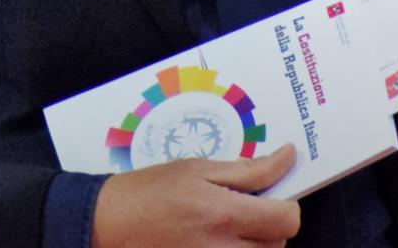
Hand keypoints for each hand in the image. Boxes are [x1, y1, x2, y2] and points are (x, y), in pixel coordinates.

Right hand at [90, 143, 300, 247]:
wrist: (109, 223)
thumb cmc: (151, 190)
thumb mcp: (198, 169)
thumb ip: (248, 170)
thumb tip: (287, 158)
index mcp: (223, 215)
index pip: (286, 220)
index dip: (288, 205)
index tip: (275, 193)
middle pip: (278, 244)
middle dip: (270, 224)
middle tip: (246, 207)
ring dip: (256, 242)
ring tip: (229, 225)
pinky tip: (216, 239)